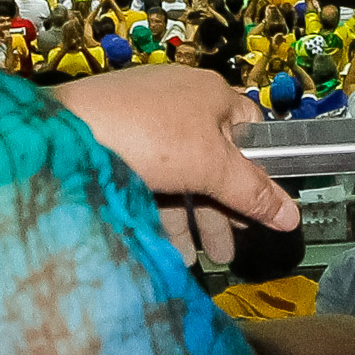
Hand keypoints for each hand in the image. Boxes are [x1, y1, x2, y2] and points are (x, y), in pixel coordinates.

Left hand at [49, 65, 297, 264]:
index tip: (258, 212)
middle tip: (227, 249)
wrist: (62, 132)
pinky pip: (151, 177)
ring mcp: (146, 119)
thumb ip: (253, 193)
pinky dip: (161, 209)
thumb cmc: (148, 137)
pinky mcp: (116, 138)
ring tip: (192, 259)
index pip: (252, 135)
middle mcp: (182, 102)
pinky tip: (163, 244)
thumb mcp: (211, 168)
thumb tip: (293, 216)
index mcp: (213, 95)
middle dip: (222, 209)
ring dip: (191, 218)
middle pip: (216, 161)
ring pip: (182, 174)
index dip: (259, 174)